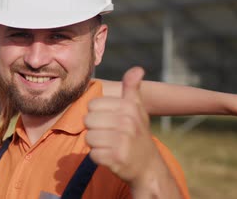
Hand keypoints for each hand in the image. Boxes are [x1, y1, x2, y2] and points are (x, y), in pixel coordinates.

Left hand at [84, 67, 161, 185]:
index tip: (110, 121)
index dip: (98, 114)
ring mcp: (122, 141)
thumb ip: (132, 88)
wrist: (149, 166)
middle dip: (95, 129)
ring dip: (96, 144)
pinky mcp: (116, 159)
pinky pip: (92, 154)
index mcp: (129, 107)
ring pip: (88, 137)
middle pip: (87, 120)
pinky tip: (112, 156)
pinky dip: (99, 157)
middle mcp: (127, 122)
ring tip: (111, 145)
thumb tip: (137, 69)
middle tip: (110, 135)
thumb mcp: (137, 109)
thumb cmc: (138, 133)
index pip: (92, 105)